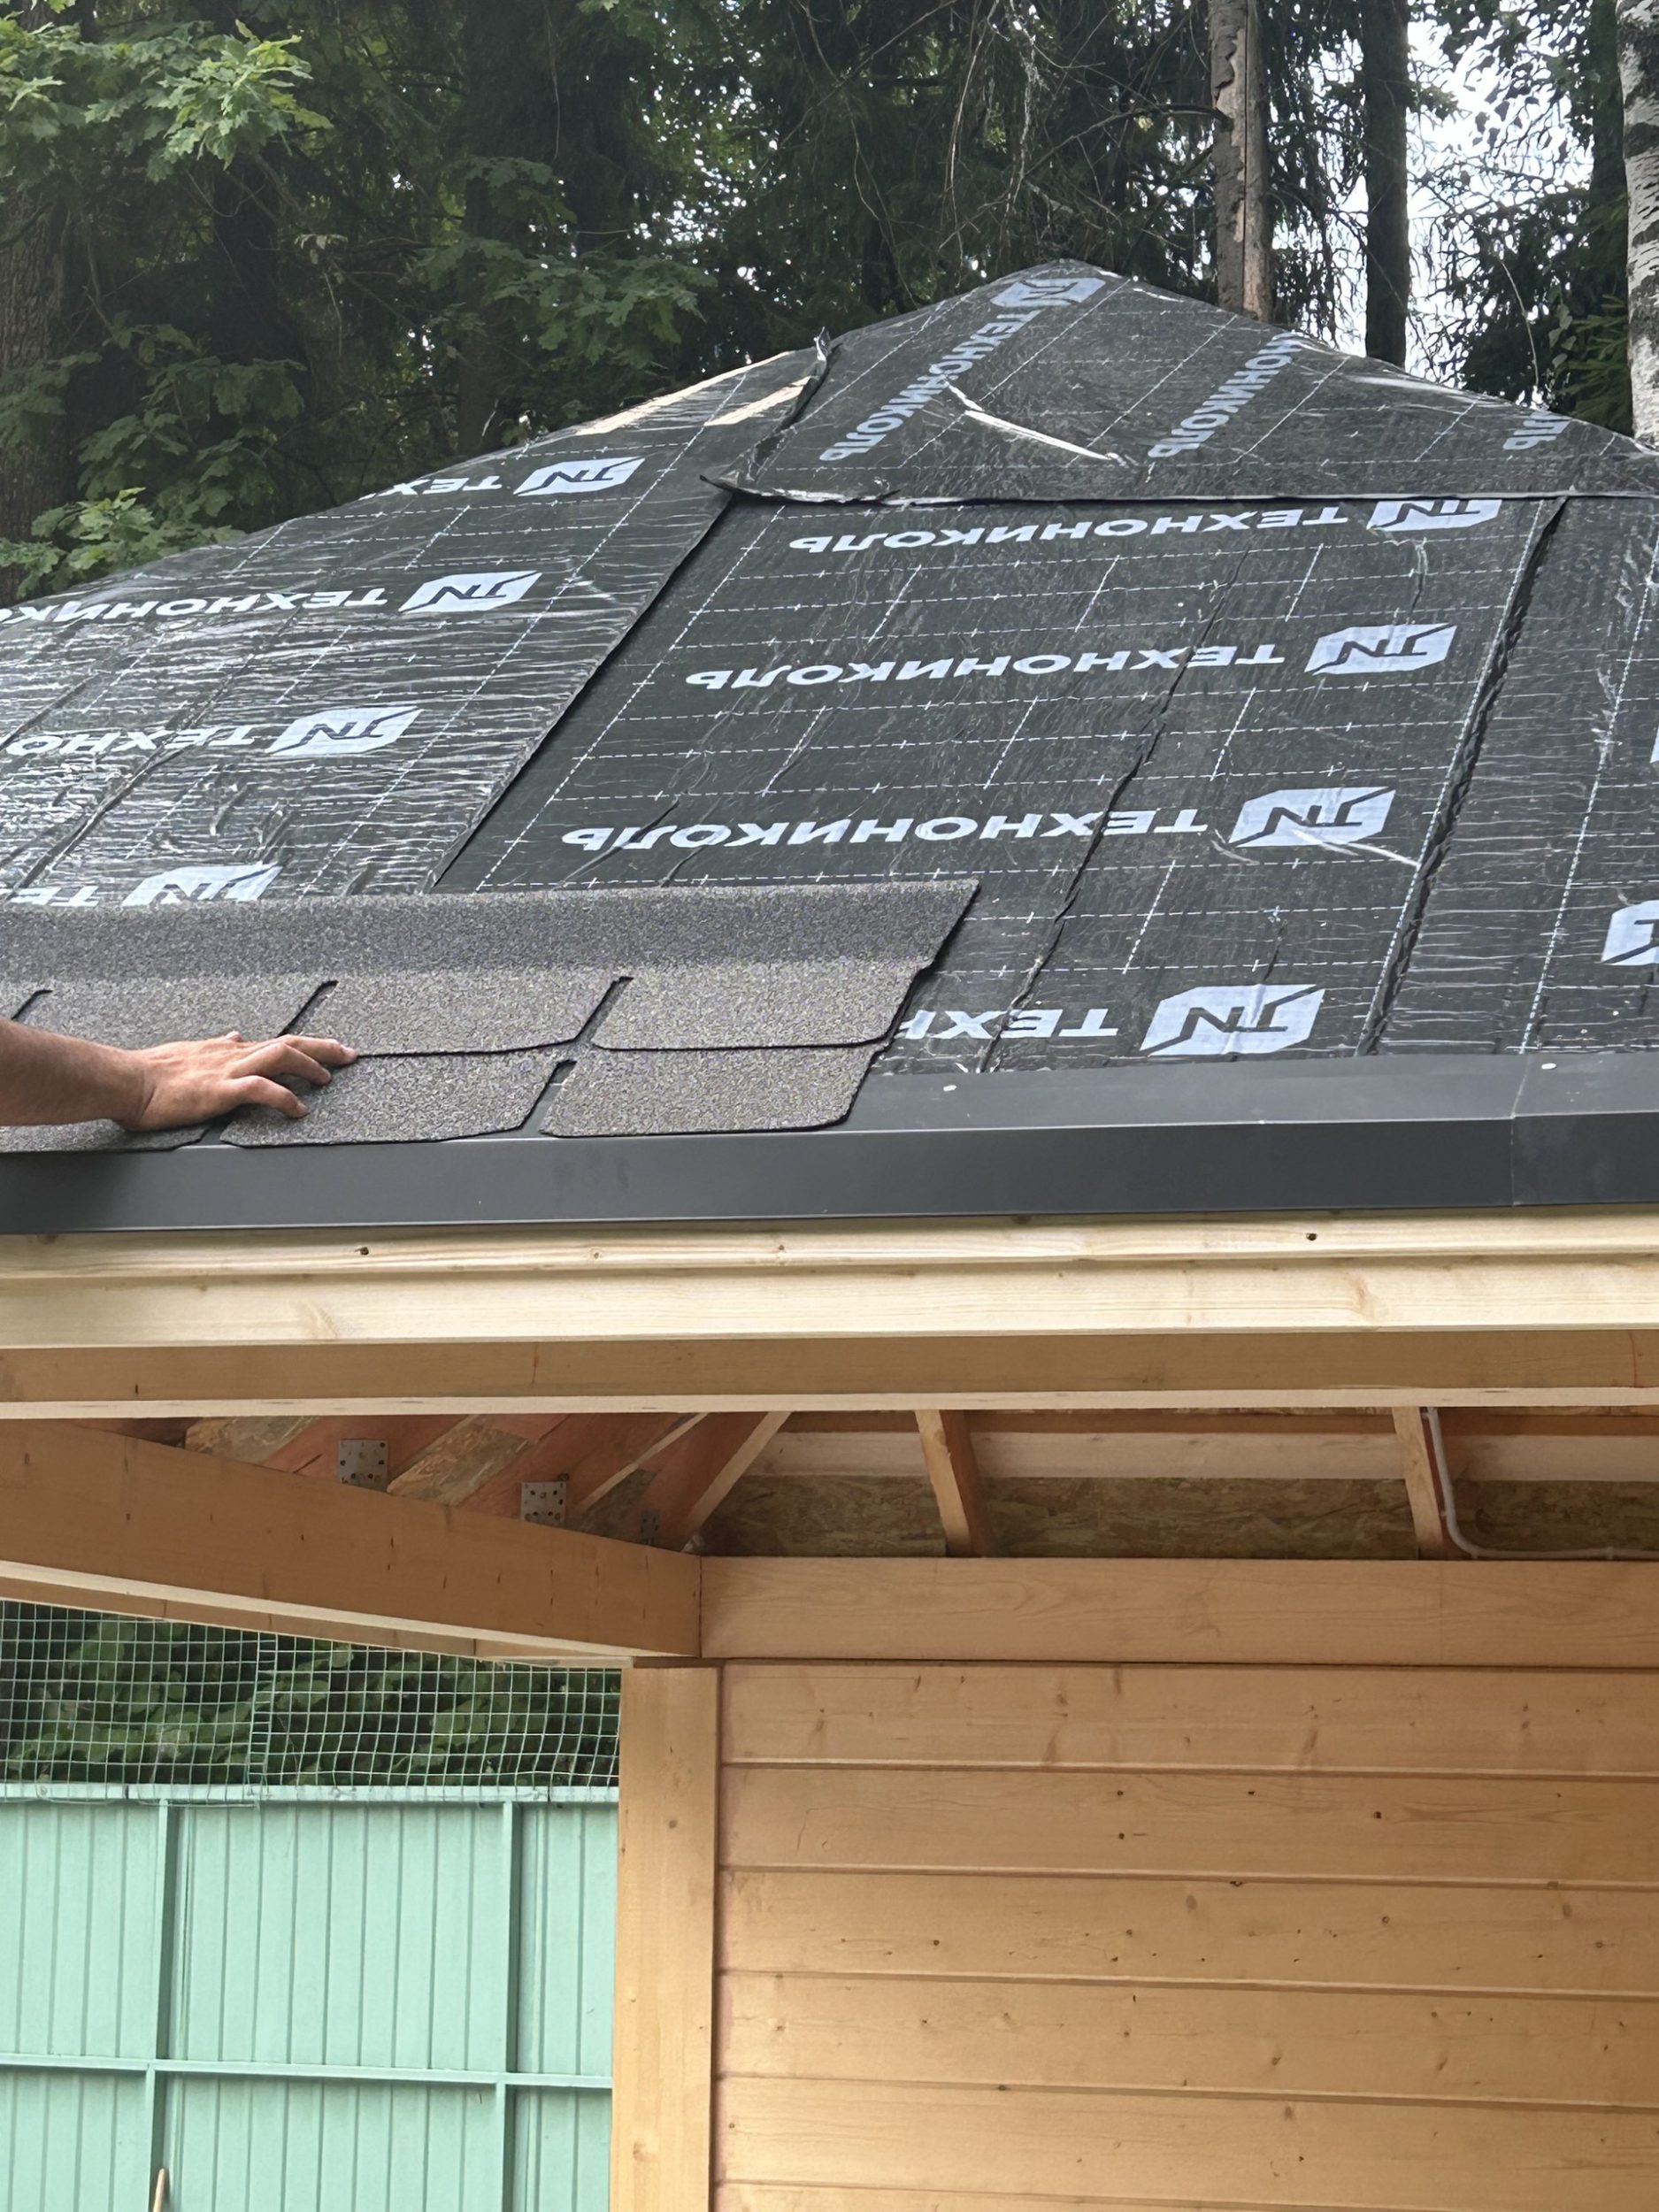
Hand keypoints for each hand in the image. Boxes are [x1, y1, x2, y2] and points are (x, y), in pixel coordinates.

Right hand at [116, 1032, 357, 1129]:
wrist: (124, 1081)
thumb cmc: (149, 1072)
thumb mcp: (189, 1051)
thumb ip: (215, 1046)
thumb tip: (234, 1035)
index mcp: (225, 1049)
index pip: (274, 1041)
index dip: (306, 1044)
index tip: (329, 1047)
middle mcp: (231, 1054)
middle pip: (287, 1042)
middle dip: (322, 1047)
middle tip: (350, 1054)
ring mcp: (227, 1070)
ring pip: (280, 1056)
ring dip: (310, 1065)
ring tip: (329, 1078)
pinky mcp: (219, 1090)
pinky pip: (260, 1089)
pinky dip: (284, 1097)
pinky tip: (299, 1109)